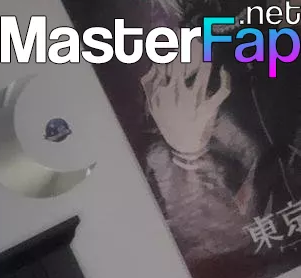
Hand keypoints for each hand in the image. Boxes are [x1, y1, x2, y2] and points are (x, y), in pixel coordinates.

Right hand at [141, 39, 231, 158]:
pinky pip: (222, 90)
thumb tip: (152, 63)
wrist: (183, 146)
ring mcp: (193, 101)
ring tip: (206, 46)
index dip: (173, 44)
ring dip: (206, 56)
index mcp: (161, 93)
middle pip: (184, 62)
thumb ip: (149, 85)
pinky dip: (225, 78)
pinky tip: (224, 70)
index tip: (177, 34)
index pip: (166, 62)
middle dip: (189, 45)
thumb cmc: (169, 124)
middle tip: (193, 35)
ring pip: (203, 71)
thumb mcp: (154, 107)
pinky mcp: (208, 108)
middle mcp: (177, 94)